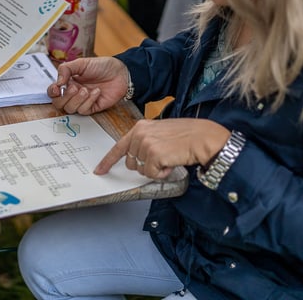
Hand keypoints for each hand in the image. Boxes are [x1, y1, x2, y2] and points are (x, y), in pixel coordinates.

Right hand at [47, 57, 130, 114]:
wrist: (120, 72)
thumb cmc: (102, 66)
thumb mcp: (81, 63)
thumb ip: (66, 70)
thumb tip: (57, 83)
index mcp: (68, 82)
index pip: (53, 92)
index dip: (52, 92)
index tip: (57, 88)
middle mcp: (73, 93)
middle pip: (59, 104)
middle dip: (65, 97)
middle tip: (74, 88)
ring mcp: (82, 101)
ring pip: (70, 109)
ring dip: (77, 99)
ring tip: (86, 90)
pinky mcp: (92, 108)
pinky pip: (84, 110)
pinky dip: (89, 101)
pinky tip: (96, 92)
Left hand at [95, 118, 230, 179]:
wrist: (202, 137)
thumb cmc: (186, 136)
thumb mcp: (160, 132)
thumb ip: (145, 141)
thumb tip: (136, 159)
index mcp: (140, 127)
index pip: (119, 146)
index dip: (108, 161)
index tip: (99, 170)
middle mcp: (140, 134)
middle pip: (130, 163)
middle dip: (144, 166)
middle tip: (161, 158)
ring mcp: (146, 144)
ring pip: (141, 170)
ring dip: (155, 169)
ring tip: (169, 157)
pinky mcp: (153, 155)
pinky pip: (151, 174)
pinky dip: (162, 173)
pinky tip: (171, 162)